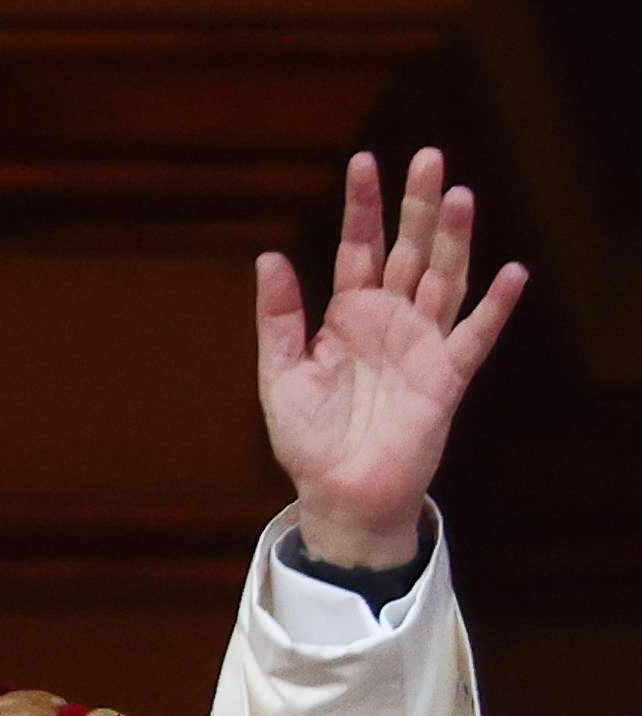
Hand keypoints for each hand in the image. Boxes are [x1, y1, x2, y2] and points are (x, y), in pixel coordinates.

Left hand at [255, 148, 525, 567]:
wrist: (338, 493)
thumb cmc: (309, 437)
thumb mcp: (279, 374)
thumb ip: (278, 317)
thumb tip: (269, 256)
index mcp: (348, 315)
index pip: (358, 249)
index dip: (362, 208)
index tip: (363, 162)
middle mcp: (390, 321)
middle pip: (409, 251)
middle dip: (418, 206)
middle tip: (429, 156)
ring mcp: (422, 345)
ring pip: (444, 280)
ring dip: (454, 240)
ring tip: (460, 195)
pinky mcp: (446, 378)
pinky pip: (475, 337)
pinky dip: (496, 308)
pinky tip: (512, 273)